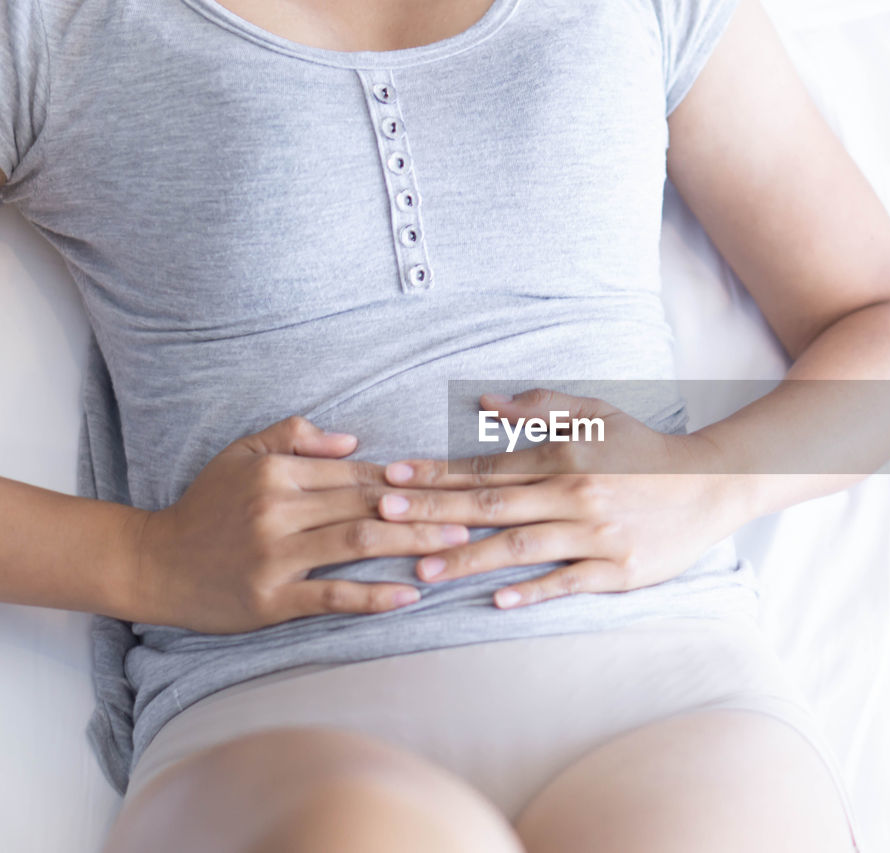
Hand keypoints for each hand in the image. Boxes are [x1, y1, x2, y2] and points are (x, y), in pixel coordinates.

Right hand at [133, 415, 470, 633]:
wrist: (154, 564)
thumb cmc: (206, 507)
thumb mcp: (243, 455)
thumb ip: (296, 436)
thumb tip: (355, 441)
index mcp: (278, 471)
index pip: (360, 473)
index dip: (411, 478)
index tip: (454, 482)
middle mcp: (278, 509)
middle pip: (370, 504)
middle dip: (428, 508)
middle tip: (478, 512)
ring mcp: (275, 555)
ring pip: (359, 543)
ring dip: (415, 543)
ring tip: (459, 546)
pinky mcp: (270, 598)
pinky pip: (333, 595)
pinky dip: (375, 595)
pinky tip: (411, 596)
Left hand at [375, 389, 749, 608]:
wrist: (708, 487)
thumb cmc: (642, 450)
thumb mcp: (596, 414)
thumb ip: (539, 406)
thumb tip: (483, 403)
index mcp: (564, 456)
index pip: (488, 467)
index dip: (438, 474)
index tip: (393, 480)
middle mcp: (575, 494)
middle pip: (493, 506)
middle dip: (435, 513)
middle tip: (385, 518)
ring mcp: (595, 535)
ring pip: (522, 546)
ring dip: (470, 559)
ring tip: (423, 570)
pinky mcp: (617, 570)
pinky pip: (567, 582)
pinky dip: (533, 591)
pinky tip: (497, 600)